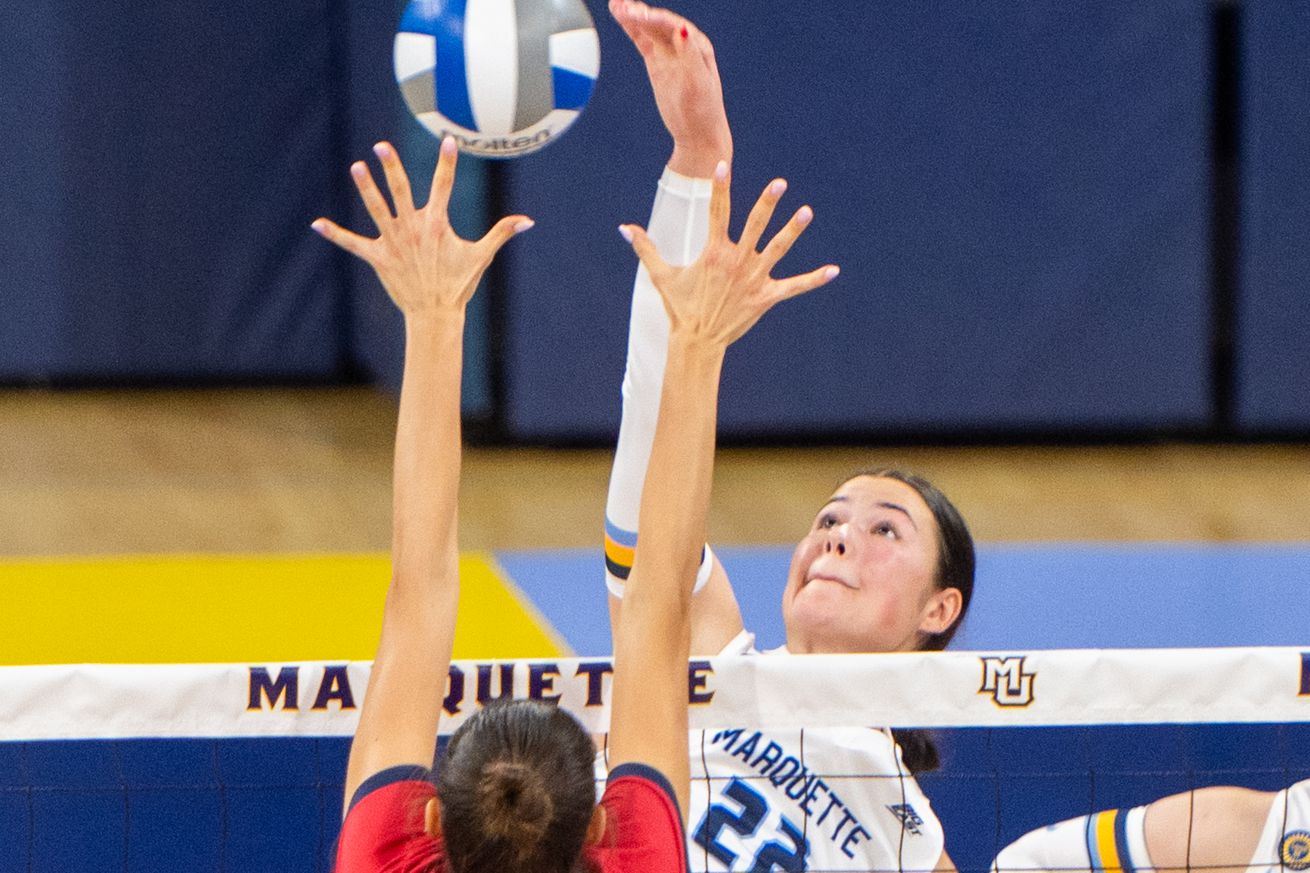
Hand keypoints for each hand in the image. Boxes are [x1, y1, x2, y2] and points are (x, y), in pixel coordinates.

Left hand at [311, 137, 531, 318]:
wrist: (436, 314)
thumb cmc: (459, 285)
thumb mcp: (482, 256)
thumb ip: (502, 233)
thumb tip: (529, 220)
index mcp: (437, 223)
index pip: (443, 185)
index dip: (447, 162)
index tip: (447, 141)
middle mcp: (413, 227)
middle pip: (401, 190)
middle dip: (390, 166)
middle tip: (380, 145)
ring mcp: (393, 242)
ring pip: (376, 209)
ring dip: (365, 188)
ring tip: (356, 167)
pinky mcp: (378, 258)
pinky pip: (353, 244)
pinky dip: (336, 234)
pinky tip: (317, 224)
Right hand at [609, 0, 731, 176]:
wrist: (697, 133)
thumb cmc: (703, 111)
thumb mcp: (698, 84)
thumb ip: (690, 55)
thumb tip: (681, 29)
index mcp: (698, 46)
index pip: (674, 26)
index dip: (656, 19)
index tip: (639, 15)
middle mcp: (684, 44)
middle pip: (659, 23)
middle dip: (641, 14)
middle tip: (623, 7)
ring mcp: (669, 52)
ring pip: (649, 28)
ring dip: (633, 15)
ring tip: (616, 4)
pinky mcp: (657, 61)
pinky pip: (642, 40)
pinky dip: (631, 27)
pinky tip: (619, 14)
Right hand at [620, 162, 838, 348]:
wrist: (697, 342)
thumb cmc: (679, 307)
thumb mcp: (661, 276)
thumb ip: (645, 248)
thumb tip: (623, 228)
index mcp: (714, 252)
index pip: (717, 212)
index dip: (720, 187)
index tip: (723, 165)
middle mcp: (736, 261)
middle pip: (755, 225)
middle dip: (767, 203)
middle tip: (780, 183)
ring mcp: (754, 278)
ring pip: (777, 249)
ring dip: (793, 230)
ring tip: (807, 212)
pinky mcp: (766, 297)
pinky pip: (794, 287)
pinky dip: (814, 280)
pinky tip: (834, 270)